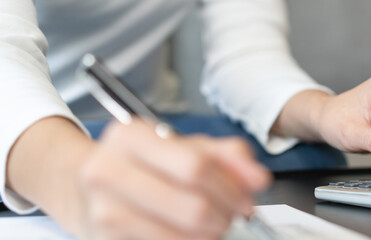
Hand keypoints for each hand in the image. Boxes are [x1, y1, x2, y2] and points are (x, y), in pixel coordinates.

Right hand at [78, 119, 269, 239]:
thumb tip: (257, 178)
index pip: (196, 166)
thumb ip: (226, 156)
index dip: (232, 188)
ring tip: (212, 224)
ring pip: (182, 236)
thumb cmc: (141, 163)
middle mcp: (108, 171)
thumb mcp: (182, 146)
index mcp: (130, 137)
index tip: (247, 199)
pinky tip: (189, 234)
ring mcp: (103, 210)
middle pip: (193, 206)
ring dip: (210, 235)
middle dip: (225, 216)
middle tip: (232, 215)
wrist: (85, 185)